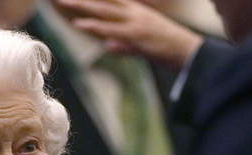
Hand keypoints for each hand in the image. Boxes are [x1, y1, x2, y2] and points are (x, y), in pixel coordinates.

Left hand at [56, 0, 202, 69]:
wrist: (187, 52)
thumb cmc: (167, 48)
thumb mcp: (141, 45)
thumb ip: (123, 45)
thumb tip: (109, 46)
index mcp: (136, 11)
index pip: (110, 0)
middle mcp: (134, 12)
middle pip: (103, 1)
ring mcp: (133, 22)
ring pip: (103, 11)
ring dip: (82, 6)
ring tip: (64, 1)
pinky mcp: (134, 35)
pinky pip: (109, 29)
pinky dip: (93, 26)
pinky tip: (78, 24)